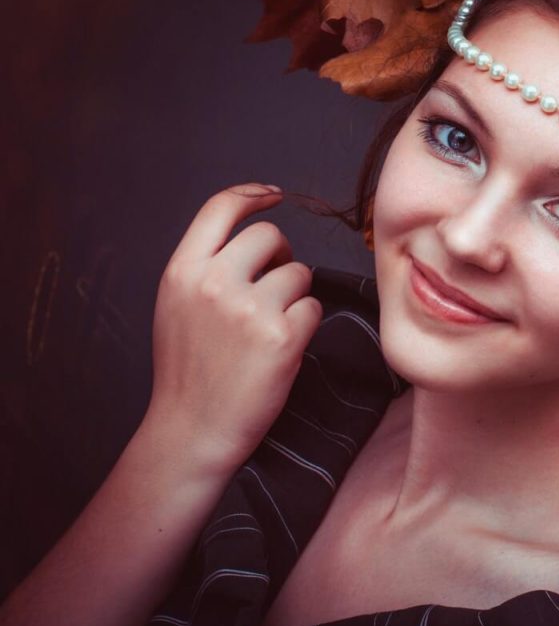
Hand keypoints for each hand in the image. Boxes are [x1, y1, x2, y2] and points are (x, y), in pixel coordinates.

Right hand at [146, 183, 322, 471]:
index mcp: (182, 272)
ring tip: (270, 330)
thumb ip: (207, 268)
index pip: (220, 209)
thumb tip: (253, 237)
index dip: (251, 195)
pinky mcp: (282, 336)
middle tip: (275, 287)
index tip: (274, 196)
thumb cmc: (189, 371)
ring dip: (295, 296)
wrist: (192, 430)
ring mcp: (249, 308)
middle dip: (281, 256)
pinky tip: (282, 349)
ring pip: (300, 273)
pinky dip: (306, 325)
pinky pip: (314, 308)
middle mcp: (214, 282)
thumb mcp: (178, 307)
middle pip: (270, 236)